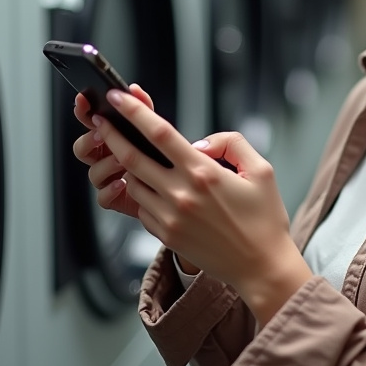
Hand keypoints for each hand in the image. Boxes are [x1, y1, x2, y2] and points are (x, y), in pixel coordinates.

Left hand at [90, 89, 312, 324]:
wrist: (261, 267)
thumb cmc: (265, 219)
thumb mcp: (261, 170)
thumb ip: (232, 143)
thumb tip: (200, 143)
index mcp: (204, 173)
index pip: (159, 134)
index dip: (134, 112)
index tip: (118, 97)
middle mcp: (181, 195)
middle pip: (132, 157)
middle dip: (111, 135)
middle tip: (100, 120)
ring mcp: (170, 218)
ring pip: (133, 183)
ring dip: (126, 166)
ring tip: (128, 153)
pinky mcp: (166, 236)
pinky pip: (142, 208)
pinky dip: (142, 193)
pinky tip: (152, 187)